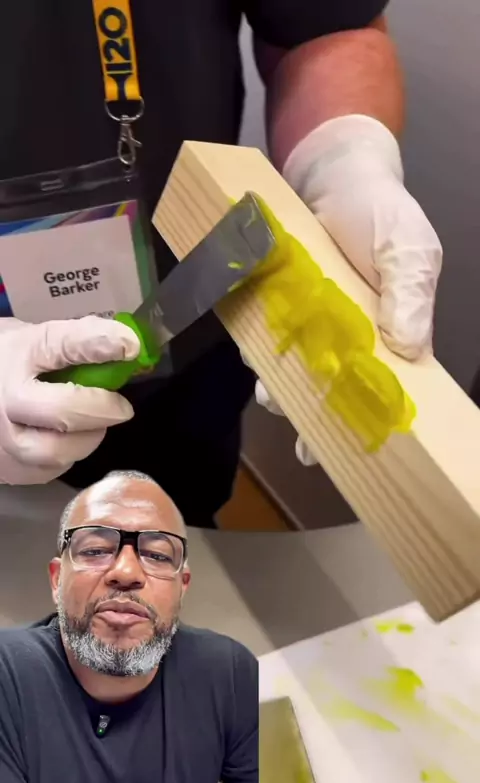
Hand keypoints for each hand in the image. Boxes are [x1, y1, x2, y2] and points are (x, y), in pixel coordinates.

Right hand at [0, 316, 139, 483]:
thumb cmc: (9, 364)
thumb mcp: (32, 340)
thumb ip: (73, 342)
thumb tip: (127, 346)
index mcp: (19, 352)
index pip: (62, 344)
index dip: (99, 344)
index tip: (130, 347)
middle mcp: (6, 396)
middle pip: (63, 412)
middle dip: (101, 410)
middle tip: (121, 408)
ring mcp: (2, 437)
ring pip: (57, 451)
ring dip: (86, 438)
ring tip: (90, 425)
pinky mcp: (7, 468)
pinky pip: (49, 470)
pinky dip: (67, 455)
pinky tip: (66, 440)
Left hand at [258, 113, 442, 464]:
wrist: (335, 173)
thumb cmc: (381, 212)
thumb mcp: (408, 249)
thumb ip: (410, 295)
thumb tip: (410, 349)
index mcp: (390, 332)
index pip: (384, 387)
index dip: (371, 418)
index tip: (357, 450)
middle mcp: (348, 335)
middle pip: (334, 389)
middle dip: (319, 419)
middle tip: (306, 446)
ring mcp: (310, 322)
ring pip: (295, 369)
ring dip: (283, 389)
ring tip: (273, 398)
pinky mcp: (278, 304)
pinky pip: (265, 336)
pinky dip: (258, 350)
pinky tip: (252, 358)